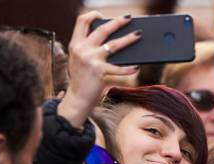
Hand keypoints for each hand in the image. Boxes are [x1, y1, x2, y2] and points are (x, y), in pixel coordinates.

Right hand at [57, 11, 140, 127]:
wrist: (77, 98)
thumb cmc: (82, 79)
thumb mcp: (79, 60)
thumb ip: (89, 48)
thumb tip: (111, 39)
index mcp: (75, 44)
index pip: (82, 21)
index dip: (93, 15)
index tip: (103, 15)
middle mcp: (82, 49)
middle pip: (102, 30)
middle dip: (117, 22)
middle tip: (129, 18)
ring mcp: (90, 60)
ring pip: (113, 45)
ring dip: (128, 39)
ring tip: (138, 35)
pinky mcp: (99, 72)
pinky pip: (118, 68)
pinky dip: (128, 68)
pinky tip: (136, 67)